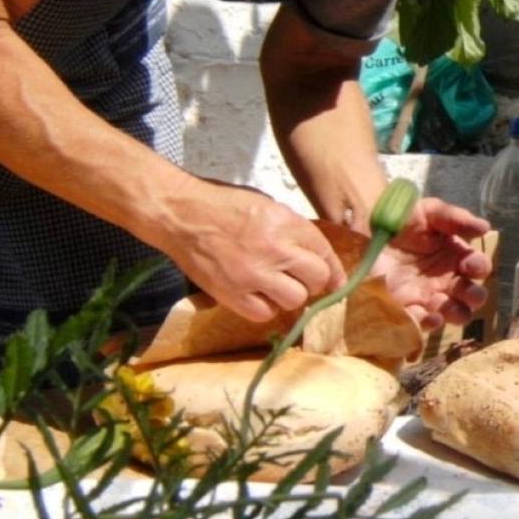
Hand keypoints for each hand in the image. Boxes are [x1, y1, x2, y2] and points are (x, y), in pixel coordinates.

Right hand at [160, 183, 345, 323]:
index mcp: (285, 223)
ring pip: (295, 299)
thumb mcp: (265, 205)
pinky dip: (265, 307)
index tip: (337, 279)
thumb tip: (314, 254)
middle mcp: (275, 250)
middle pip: (317, 278)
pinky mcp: (233, 295)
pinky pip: (265, 314)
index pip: (324, 251)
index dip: (335, 268)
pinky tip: (256, 294)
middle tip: (301, 278)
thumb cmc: (223, 204)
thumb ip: (291, 229)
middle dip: (314, 280)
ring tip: (276, 285)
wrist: (181, 215)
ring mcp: (254, 275)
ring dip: (290, 294)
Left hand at [371, 197, 491, 330]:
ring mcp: (426, 296)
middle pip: (470, 295)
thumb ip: (453, 217)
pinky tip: (427, 315)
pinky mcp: (405, 308)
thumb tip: (485, 228)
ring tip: (448, 307)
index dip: (479, 267)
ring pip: (452, 313)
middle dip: (474, 296)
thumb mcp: (426, 212)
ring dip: (455, 313)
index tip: (469, 264)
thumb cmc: (399, 220)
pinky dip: (427, 322)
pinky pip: (421, 322)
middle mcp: (445, 279)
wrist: (362, 230)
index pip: (477, 266)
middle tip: (467, 292)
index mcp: (454, 255)